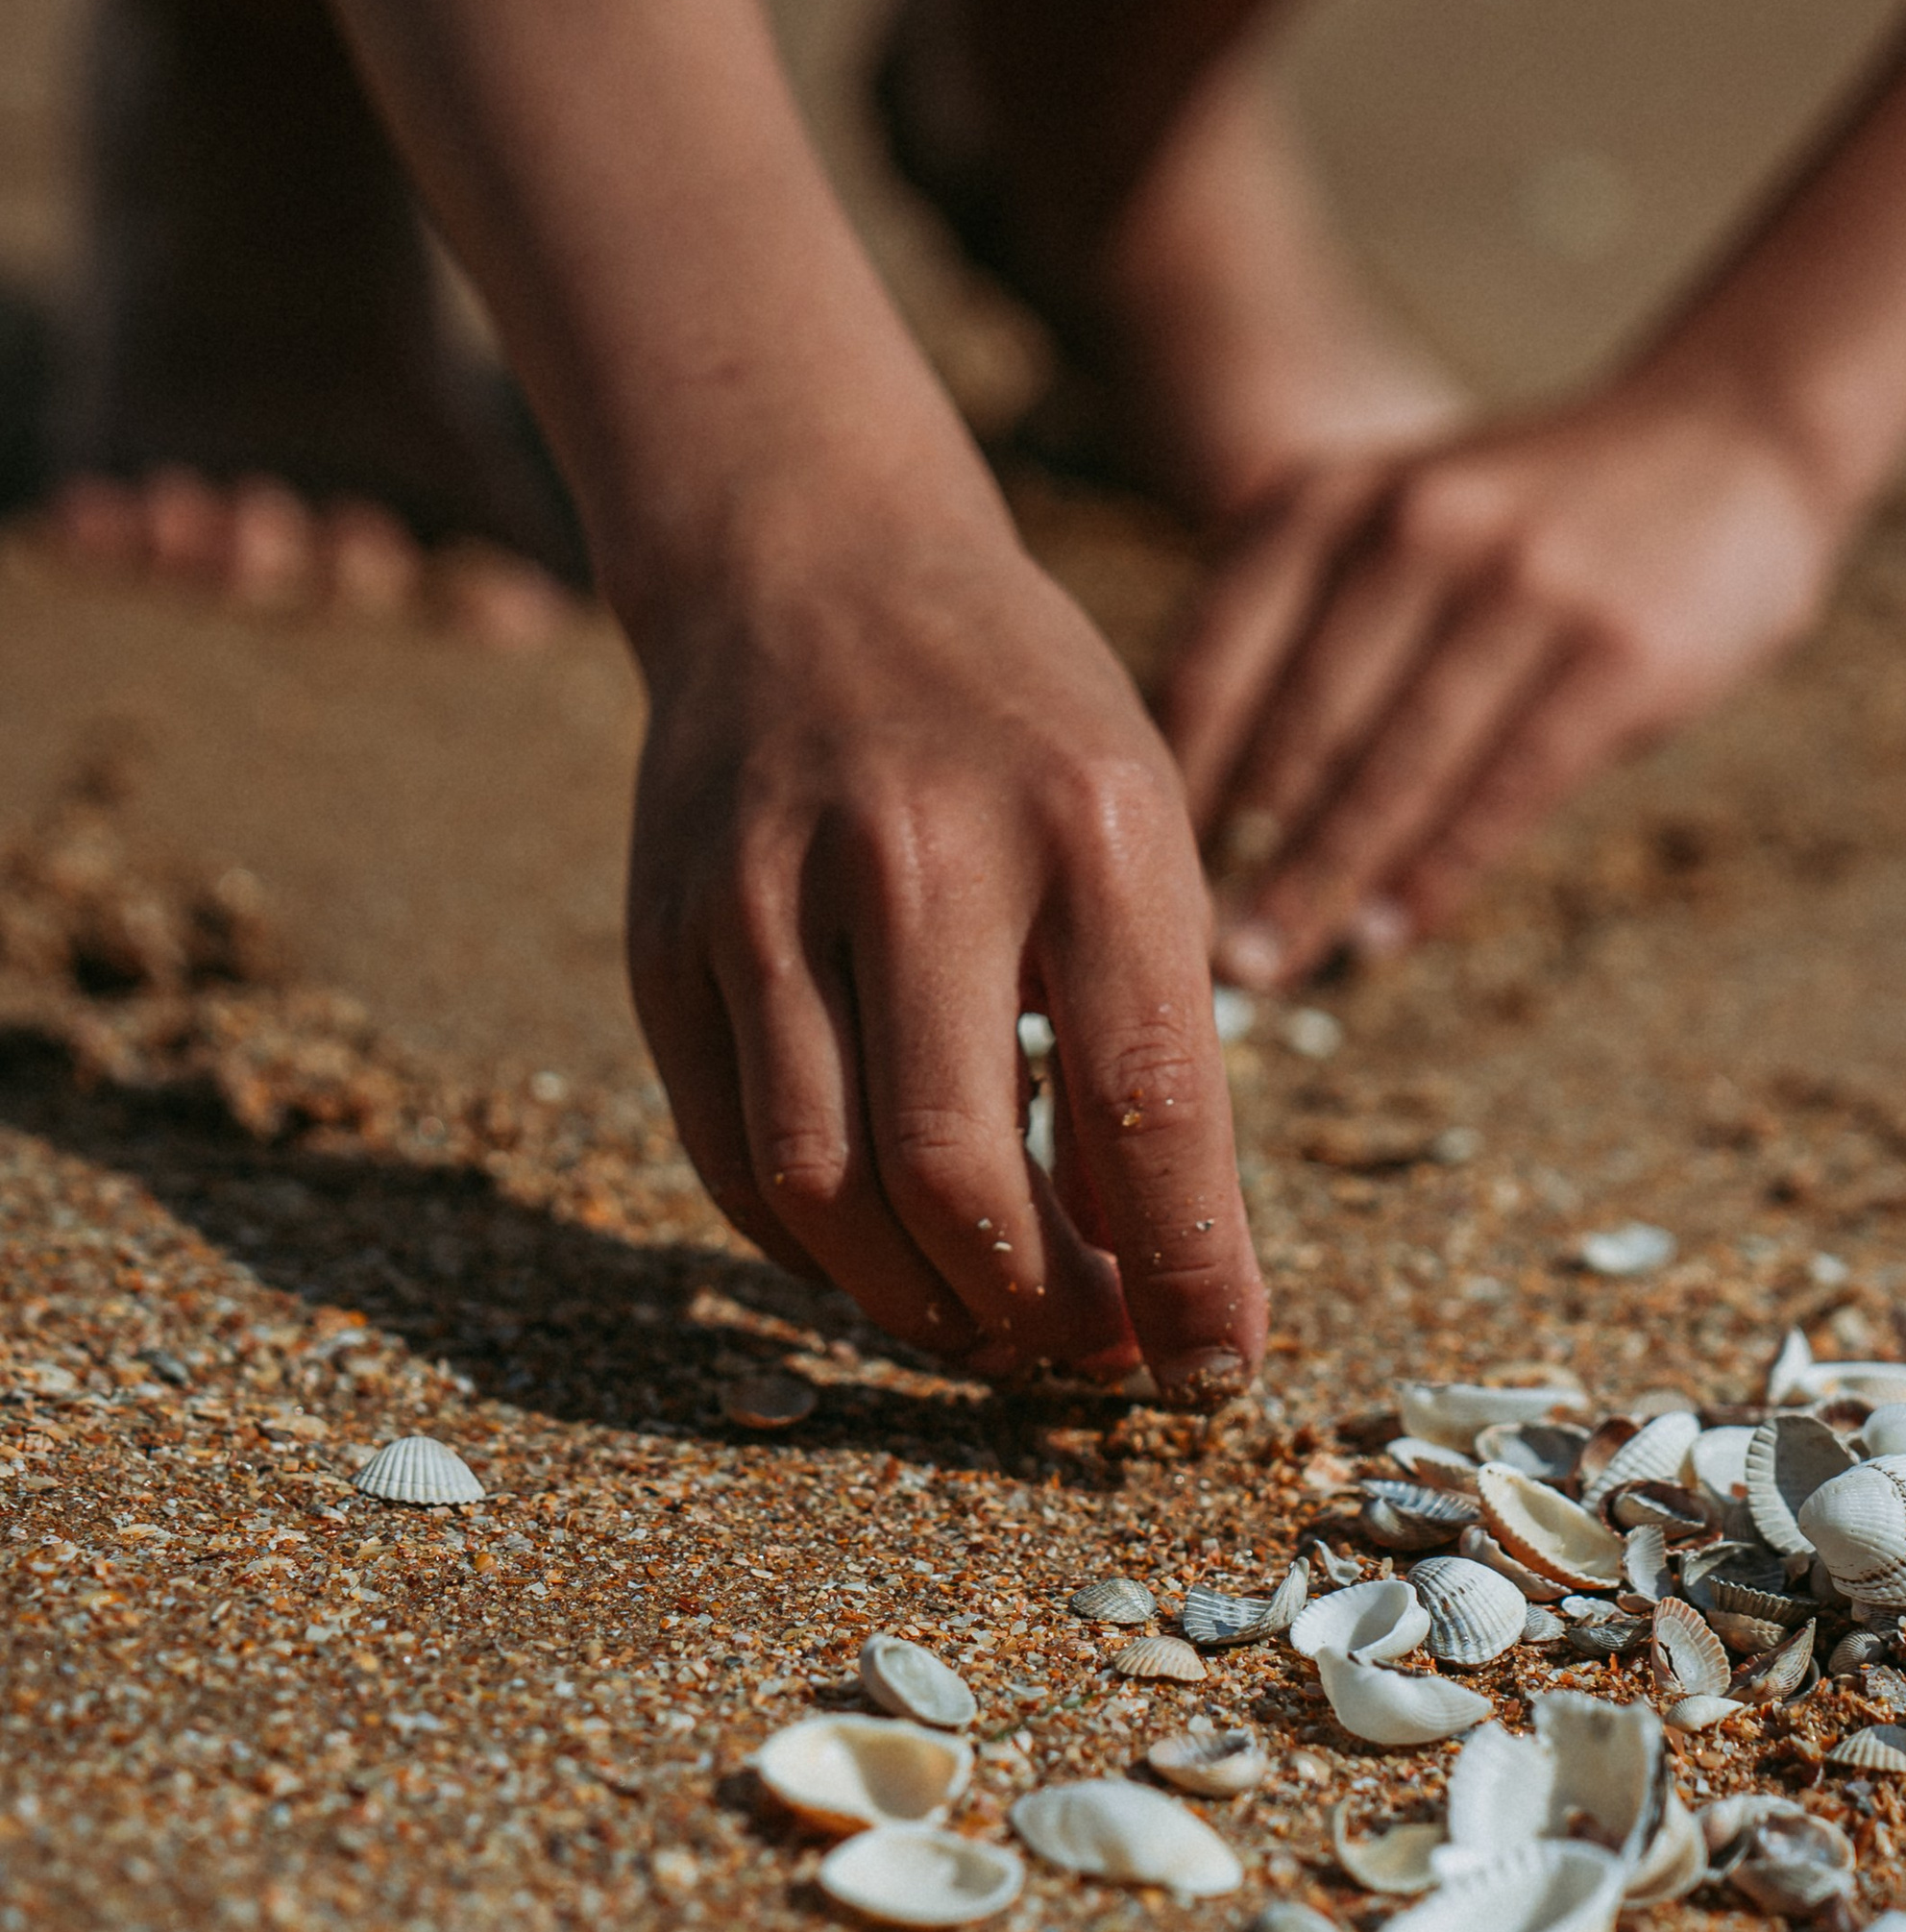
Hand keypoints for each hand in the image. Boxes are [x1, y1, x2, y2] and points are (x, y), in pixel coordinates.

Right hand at [623, 486, 1265, 1395]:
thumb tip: (1162, 1276)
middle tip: (1087, 1353)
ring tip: (989, 1328)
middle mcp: (921, 851)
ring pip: (822, 1184)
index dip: (1185, 1270)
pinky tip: (882, 1257)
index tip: (1212, 1367)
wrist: (815, 563)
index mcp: (1089, 820)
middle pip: (957, 1170)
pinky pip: (731, 1152)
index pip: (1146, 1101)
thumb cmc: (1020, 722)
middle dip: (1038, 1310)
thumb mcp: (1139, 826)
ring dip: (917, 1305)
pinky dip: (811, 1248)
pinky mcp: (666, 930)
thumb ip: (1152, 1031)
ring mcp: (768, 890)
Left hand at [1164, 370, 1852, 984]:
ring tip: (1277, 961)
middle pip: (1299, 726)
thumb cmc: (1536, 513)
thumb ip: (1310, 616)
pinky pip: (1503, 787)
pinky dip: (1439, 871)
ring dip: (1327, 880)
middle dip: (1241, 855)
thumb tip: (1209, 797)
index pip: (1219, 655)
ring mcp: (1517, 588)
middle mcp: (1412, 530)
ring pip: (1395, 768)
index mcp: (1333, 498)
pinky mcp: (1612, 653)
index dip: (1177, 778)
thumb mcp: (1397, 512)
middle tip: (1196, 955)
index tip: (1138, 871)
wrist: (1732, 438)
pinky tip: (1392, 931)